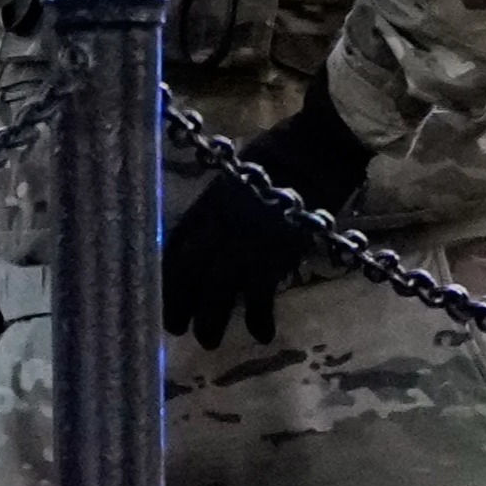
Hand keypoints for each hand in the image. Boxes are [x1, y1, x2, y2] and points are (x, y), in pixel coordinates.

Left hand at [155, 81, 370, 348]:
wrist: (323, 143)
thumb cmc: (289, 147)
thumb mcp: (243, 170)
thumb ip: (227, 198)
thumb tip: (223, 222)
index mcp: (210, 199)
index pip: (177, 241)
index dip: (166, 270)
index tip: (161, 290)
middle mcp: (220, 221)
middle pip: (188, 269)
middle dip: (177, 301)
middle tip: (174, 327)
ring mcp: (247, 237)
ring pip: (216, 288)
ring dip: (210, 318)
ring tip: (207, 341)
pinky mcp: (277, 252)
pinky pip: (260, 293)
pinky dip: (258, 317)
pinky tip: (262, 335)